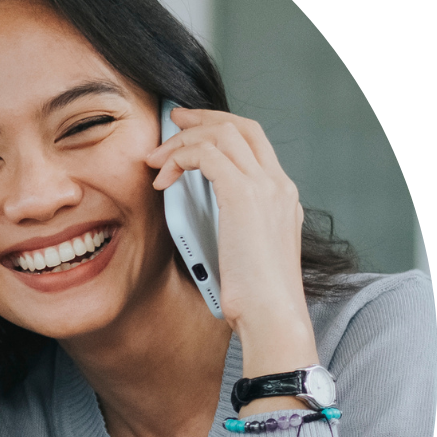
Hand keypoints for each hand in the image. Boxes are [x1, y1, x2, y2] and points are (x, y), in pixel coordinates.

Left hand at [146, 108, 318, 411]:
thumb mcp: (244, 254)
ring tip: (154, 160)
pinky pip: (207, 154)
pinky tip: (162, 181)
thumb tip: (199, 218)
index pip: (254, 143)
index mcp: (281, 196)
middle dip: (202, 118)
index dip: (220, 127)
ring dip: (181, 142)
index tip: (189, 130)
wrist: (272, 317)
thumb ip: (231, 227)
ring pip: (222, 134)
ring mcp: (266, 187)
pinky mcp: (244, 195)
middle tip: (170, 123)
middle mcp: (279, 185)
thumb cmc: (253, 299)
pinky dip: (179, 158)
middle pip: (241, 126)